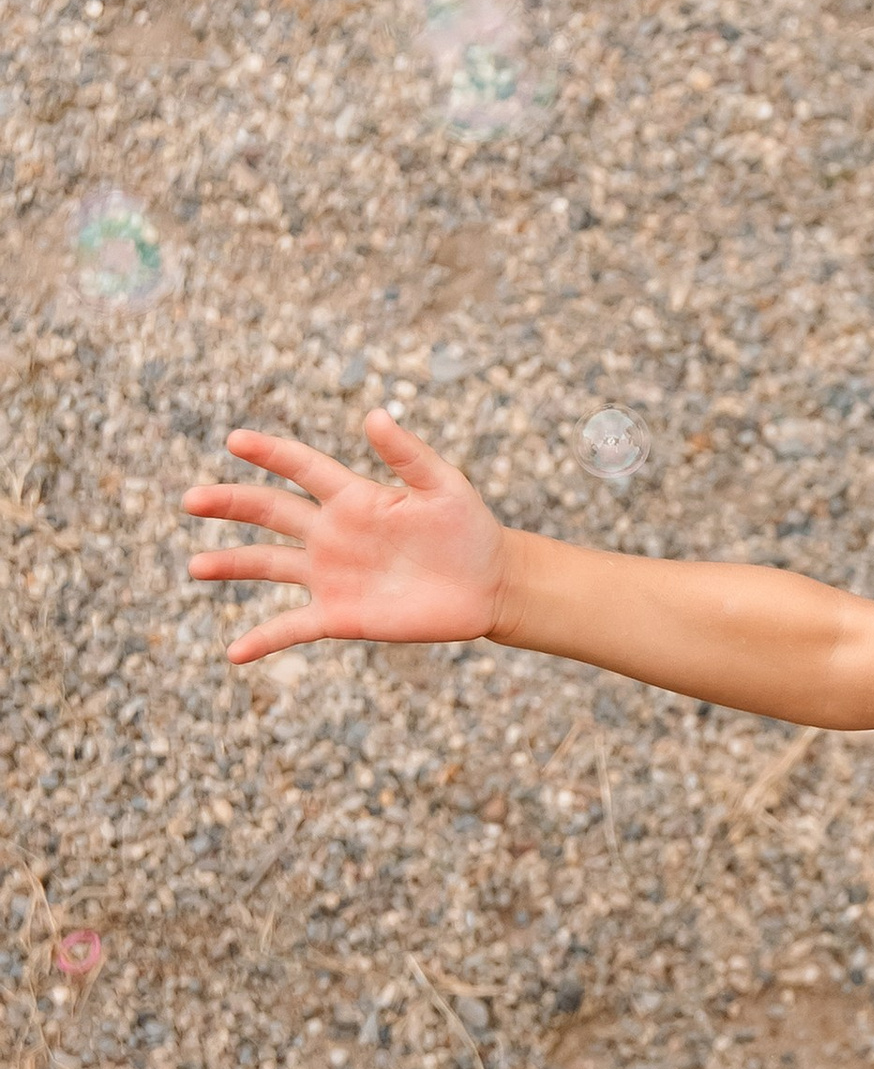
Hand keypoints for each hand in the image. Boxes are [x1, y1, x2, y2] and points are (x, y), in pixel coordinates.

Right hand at [183, 412, 508, 663]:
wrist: (488, 585)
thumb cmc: (469, 528)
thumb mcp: (444, 486)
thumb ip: (408, 455)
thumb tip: (375, 414)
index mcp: (354, 496)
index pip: (302, 467)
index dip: (271, 453)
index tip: (236, 441)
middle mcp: (332, 532)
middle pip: (270, 512)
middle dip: (229, 504)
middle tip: (191, 499)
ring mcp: (332, 574)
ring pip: (269, 565)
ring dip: (231, 565)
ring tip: (196, 567)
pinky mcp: (340, 615)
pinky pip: (293, 626)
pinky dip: (264, 639)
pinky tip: (234, 653)